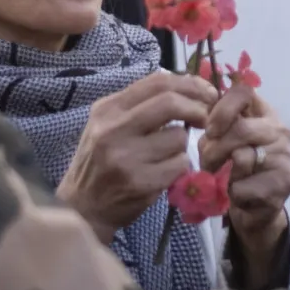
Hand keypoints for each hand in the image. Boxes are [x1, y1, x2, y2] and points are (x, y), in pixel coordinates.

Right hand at [57, 71, 217, 242]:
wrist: (82, 207)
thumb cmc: (100, 161)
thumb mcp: (107, 124)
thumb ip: (139, 104)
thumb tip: (188, 86)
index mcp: (107, 109)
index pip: (157, 82)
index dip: (190, 84)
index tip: (207, 93)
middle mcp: (113, 129)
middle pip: (170, 103)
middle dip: (197, 108)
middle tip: (206, 118)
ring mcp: (126, 157)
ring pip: (179, 137)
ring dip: (183, 145)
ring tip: (167, 153)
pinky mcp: (140, 183)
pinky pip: (180, 164)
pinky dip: (180, 166)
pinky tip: (165, 171)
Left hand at [198, 83, 289, 277]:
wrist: (255, 208)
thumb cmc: (233, 169)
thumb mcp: (221, 143)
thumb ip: (215, 128)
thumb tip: (199, 115)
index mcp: (264, 113)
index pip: (245, 91)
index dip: (223, 108)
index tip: (210, 130)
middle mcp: (279, 130)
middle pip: (241, 129)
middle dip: (215, 149)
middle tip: (207, 164)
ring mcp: (285, 156)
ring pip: (242, 158)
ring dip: (223, 174)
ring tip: (222, 181)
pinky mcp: (284, 182)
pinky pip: (244, 186)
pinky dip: (232, 194)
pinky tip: (238, 196)